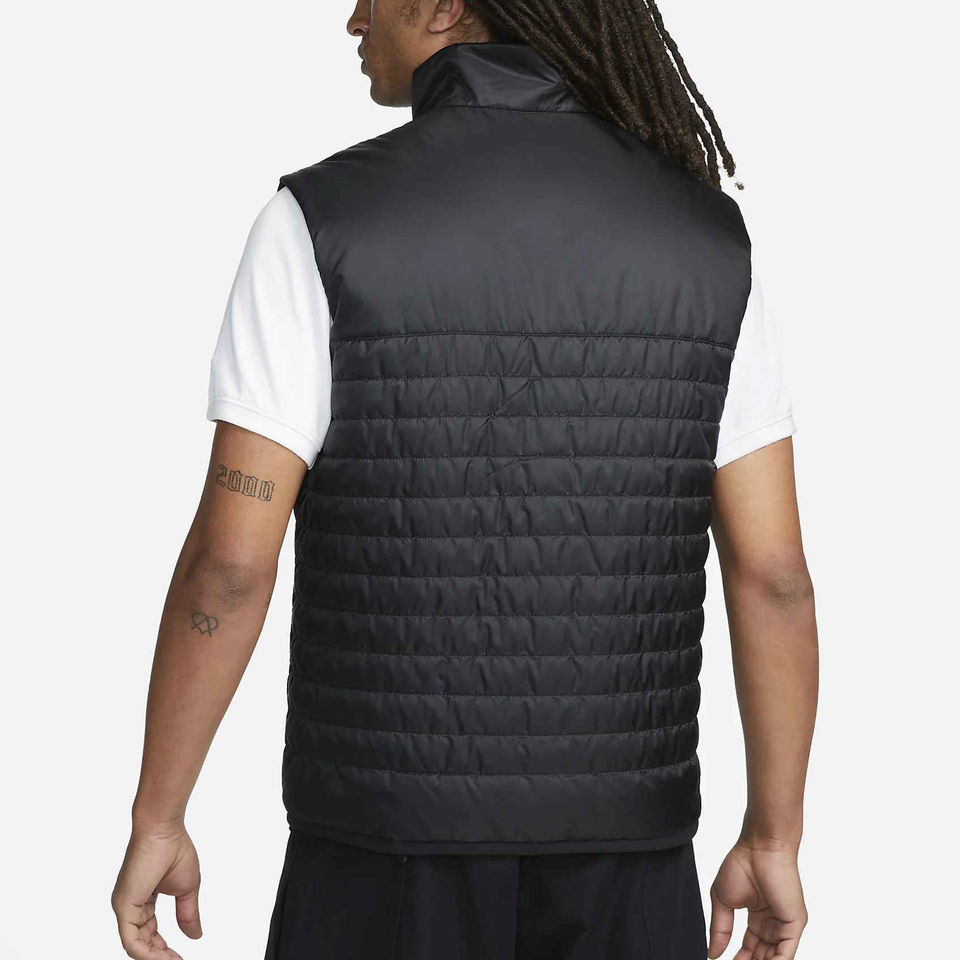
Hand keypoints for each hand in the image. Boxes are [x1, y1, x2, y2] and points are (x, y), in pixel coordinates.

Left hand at [111, 821, 201, 958]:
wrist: (164, 828)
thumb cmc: (174, 848)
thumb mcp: (187, 888)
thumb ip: (188, 913)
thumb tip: (195, 935)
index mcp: (142, 899)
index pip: (149, 932)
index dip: (163, 948)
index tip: (180, 957)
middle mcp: (130, 905)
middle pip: (142, 942)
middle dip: (160, 956)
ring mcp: (124, 906)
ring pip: (135, 945)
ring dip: (155, 957)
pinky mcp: (123, 905)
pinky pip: (130, 939)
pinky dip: (145, 952)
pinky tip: (161, 958)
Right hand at [708, 840, 807, 958]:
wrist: (759, 847)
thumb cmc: (742, 864)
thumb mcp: (723, 900)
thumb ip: (720, 928)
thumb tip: (712, 953)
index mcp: (758, 918)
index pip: (750, 948)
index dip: (739, 959)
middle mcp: (773, 924)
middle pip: (762, 956)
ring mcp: (785, 925)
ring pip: (775, 957)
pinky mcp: (794, 924)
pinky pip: (786, 953)